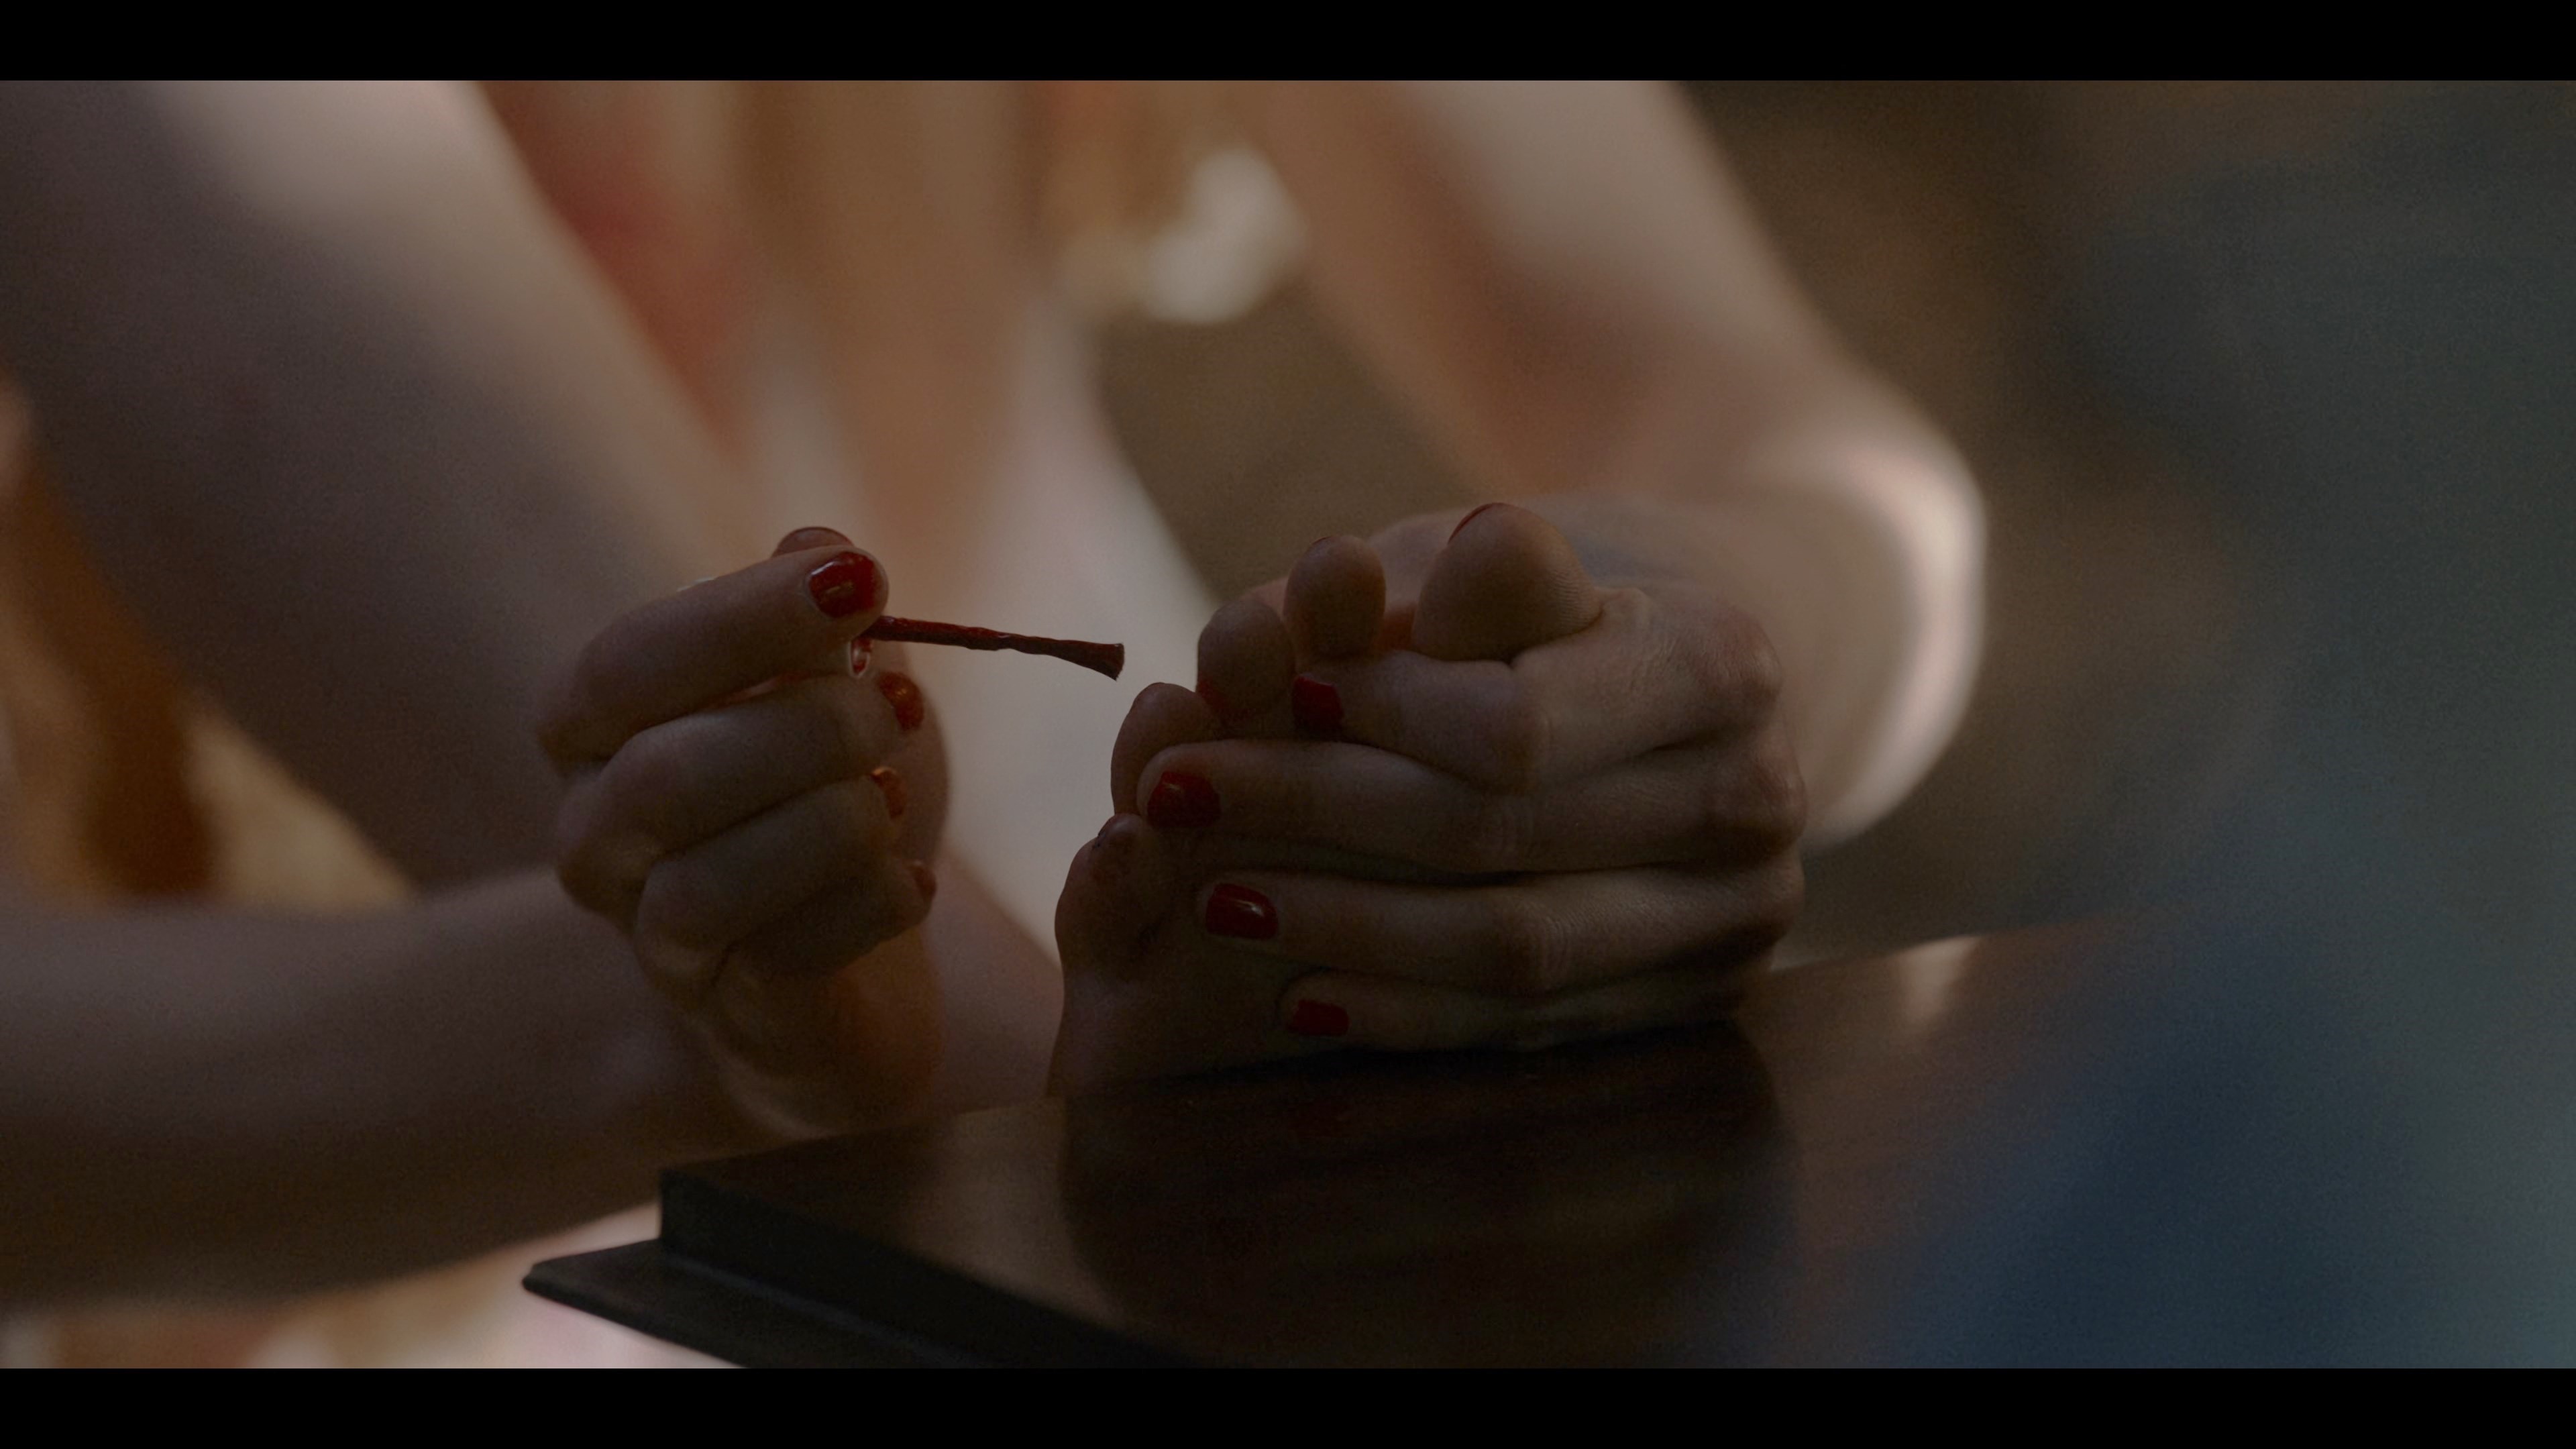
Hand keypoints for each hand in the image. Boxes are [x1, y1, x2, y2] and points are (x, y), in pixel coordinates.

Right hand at [541, 527, 944, 1135]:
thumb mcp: (836, 686)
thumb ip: (819, 619)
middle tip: (897, 708)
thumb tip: (815, 543)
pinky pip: (787, 960)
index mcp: (595, 732)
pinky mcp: (733, 1015)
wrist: (856, 966)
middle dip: (805, 728)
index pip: (627, 664)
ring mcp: (652, 939)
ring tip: (896, 796)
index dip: (743, 617)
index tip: (863, 579)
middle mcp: (595, 839)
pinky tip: (914, 880)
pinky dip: (869, 904)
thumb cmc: (827, 796)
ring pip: (710, 882)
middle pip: (665, 776)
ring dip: (833, 822)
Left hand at [1053, 503, 1803, 1089]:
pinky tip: (1303, 990)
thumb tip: (1343, 578)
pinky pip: (1529, 1027)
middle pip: (1501, 841)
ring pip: (1514, 955)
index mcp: (1721, 664)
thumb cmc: (1548, 607)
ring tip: (1216, 899)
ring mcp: (1736, 916)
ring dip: (1346, 933)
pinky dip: (1406, 1013)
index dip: (1379, 721)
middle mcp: (1754, 799)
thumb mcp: (1497, 557)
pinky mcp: (1694, 998)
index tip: (1269, 693)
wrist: (1677, 691)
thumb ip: (1436, 583)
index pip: (1515, 726)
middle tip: (1172, 797)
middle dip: (1318, 818)